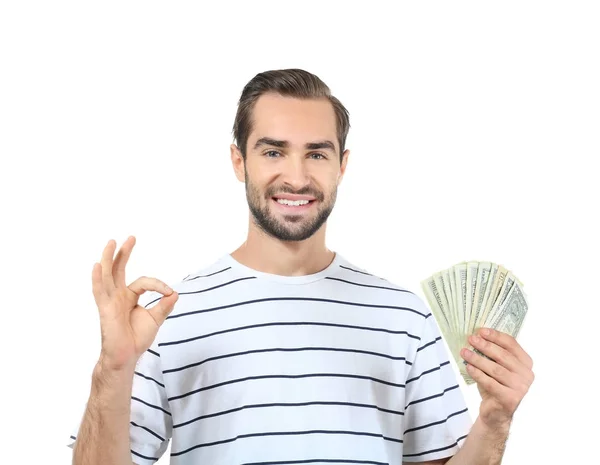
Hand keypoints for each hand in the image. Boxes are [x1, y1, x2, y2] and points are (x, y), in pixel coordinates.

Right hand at [92, 236, 178, 370]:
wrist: (126, 356)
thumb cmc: (137, 339)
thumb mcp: (155, 319)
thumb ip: (164, 306)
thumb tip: (175, 293)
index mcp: (129, 297)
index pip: (144, 282)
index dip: (158, 285)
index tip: (170, 293)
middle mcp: (118, 296)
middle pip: (119, 269)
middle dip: (124, 253)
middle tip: (131, 237)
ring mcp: (110, 301)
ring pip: (107, 275)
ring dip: (109, 258)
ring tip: (111, 242)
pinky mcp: (105, 309)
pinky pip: (99, 291)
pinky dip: (98, 278)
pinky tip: (97, 265)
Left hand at [460, 328, 533, 430]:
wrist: (497, 413)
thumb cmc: (496, 386)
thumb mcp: (497, 367)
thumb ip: (492, 355)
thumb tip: (476, 337)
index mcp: (526, 363)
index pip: (512, 344)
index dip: (496, 336)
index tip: (481, 331)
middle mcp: (527, 375)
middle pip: (503, 356)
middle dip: (485, 346)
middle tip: (470, 339)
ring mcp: (520, 388)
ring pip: (496, 369)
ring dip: (478, 359)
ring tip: (464, 352)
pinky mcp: (510, 399)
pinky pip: (490, 383)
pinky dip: (478, 374)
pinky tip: (468, 367)